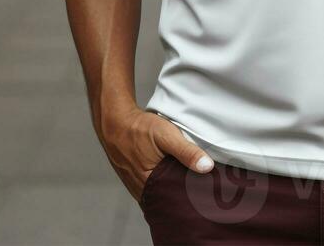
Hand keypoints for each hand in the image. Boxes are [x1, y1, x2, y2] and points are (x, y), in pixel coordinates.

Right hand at [99, 105, 214, 201]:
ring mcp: (137, 188)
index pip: (176, 201)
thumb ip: (186, 151)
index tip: (207, 194)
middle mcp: (142, 191)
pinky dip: (163, 186)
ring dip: (173, 191)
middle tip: (202, 190)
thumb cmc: (140, 129)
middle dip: (184, 197)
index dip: (192, 198)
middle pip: (169, 200)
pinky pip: (153, 189)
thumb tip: (207, 167)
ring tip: (191, 184)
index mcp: (150, 185)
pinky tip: (173, 178)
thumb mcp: (167, 135)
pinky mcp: (135, 181)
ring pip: (161, 195)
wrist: (115, 123)